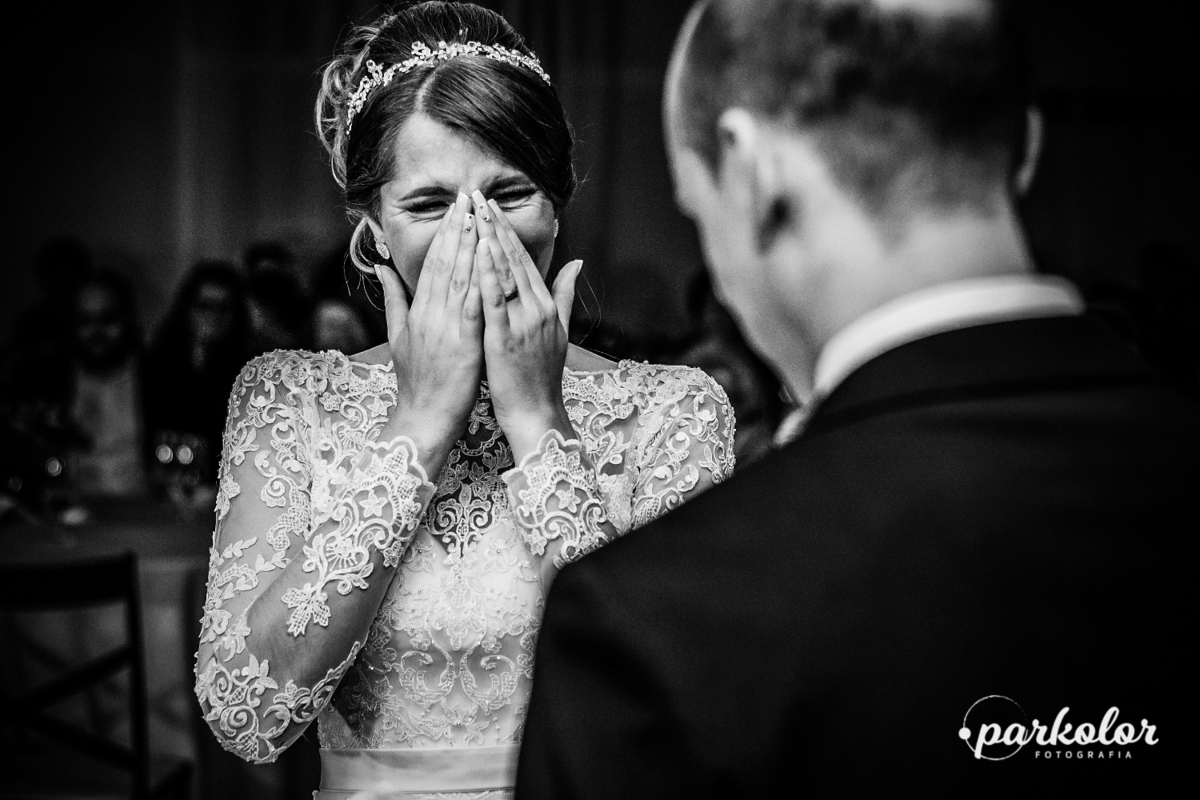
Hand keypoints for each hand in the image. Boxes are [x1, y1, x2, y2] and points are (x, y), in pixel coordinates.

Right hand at [375, 193, 483, 465]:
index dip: (445, 234)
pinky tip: (489, 259)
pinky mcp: (463, 342)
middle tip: (469, 197)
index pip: (432, 263)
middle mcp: (430, 313)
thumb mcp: (399, 336)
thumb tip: (381, 267)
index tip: (456, 207)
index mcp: (418, 310)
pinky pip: (472, 306)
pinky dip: (480, 280)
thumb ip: (393, 300)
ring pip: (458, 278)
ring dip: (469, 245)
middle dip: (457, 228)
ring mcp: (446, 326)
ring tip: (478, 215)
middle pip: (445, 263)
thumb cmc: (417, 381)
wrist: (423, 417)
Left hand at [470, 190, 582, 461]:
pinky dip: (487, 276)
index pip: (524, 260)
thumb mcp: (560, 332)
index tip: (491, 206)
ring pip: (505, 274)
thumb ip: (565, 294)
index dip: (507, 231)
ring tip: (476, 214)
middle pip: (514, 260)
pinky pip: (495, 302)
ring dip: (490, 241)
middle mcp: (537, 309)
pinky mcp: (505, 338)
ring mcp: (523, 323)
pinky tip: (478, 254)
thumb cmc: (541, 377)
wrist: (537, 413)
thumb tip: (578, 262)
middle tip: (479, 196)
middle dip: (496, 226)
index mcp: (546, 306)